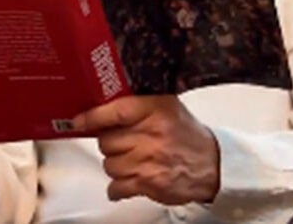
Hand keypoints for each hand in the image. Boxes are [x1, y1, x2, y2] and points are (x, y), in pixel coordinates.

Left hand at [72, 96, 219, 204]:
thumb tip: (102, 104)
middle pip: (106, 141)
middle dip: (111, 143)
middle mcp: (150, 134)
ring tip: (133, 160)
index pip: (114, 111)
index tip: (79, 120)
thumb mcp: (167, 107)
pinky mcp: (148, 184)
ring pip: (109, 164)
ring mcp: (148, 161)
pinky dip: (118, 187)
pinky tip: (130, 180)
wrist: (213, 165)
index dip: (92, 117)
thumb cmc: (187, 135)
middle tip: (123, 142)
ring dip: (116, 165)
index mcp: (155, 109)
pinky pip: (116, 187)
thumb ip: (139, 104)